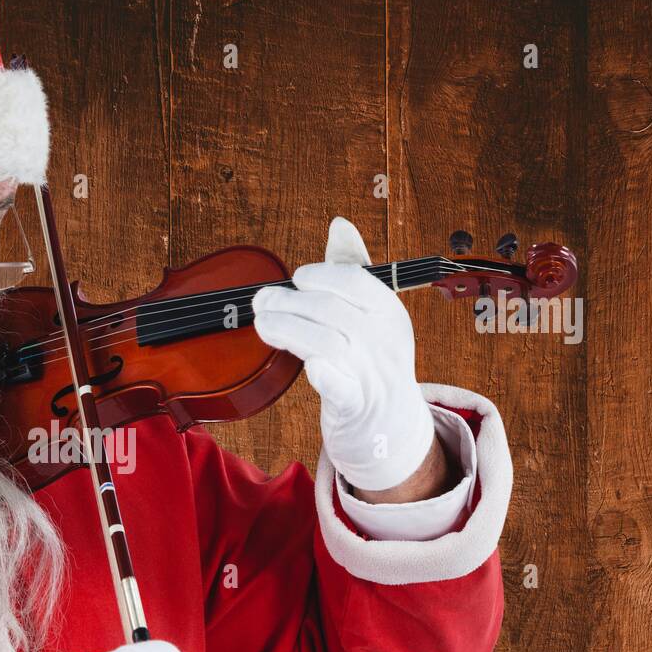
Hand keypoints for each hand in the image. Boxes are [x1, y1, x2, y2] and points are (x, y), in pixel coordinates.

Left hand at [252, 217, 435, 491]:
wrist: (392, 427)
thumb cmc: (371, 362)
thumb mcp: (372, 315)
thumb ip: (353, 271)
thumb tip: (339, 224)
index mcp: (389, 312)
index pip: (353, 281)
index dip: (318, 275)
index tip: (293, 279)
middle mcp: (385, 340)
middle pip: (331, 310)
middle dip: (288, 302)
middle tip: (259, 301)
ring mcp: (372, 374)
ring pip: (326, 343)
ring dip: (287, 329)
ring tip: (261, 324)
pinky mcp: (356, 406)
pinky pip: (340, 387)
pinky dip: (324, 374)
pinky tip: (308, 365)